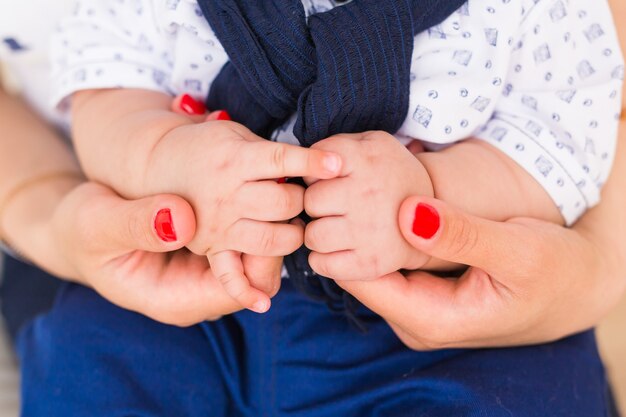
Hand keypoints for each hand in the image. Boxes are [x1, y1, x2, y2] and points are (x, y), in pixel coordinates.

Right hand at [51, 182, 281, 325]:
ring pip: (258, 259)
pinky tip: (255, 186)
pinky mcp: (210, 256)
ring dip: (269, 224)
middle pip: (259, 276)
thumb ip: (136, 224)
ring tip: (274, 184)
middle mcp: (198, 294)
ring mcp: (206, 276)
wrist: (80, 229)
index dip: (263, 254)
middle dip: (275, 236)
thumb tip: (180, 218)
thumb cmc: (83, 230)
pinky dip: (255, 217)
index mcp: (175, 299)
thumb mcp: (99, 223)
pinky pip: (245, 242)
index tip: (267, 208)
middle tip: (280, 189)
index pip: (242, 289)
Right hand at [146, 116, 342, 311]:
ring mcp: (218, 225)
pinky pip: (228, 275)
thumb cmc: (208, 146)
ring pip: (269, 240)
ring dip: (291, 235)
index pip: (281, 162)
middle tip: (302, 197)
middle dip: (302, 199)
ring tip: (293, 226)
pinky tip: (264, 303)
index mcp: (235, 160)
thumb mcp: (234, 134)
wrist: (159, 163)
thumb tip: (311, 165)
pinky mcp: (210, 247)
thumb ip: (268, 151)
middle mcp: (226, 195)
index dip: (312, 163)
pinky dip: (245, 292)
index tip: (336, 165)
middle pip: (282, 204)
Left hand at [303, 131, 433, 279]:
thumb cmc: (389, 176)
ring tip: (334, 228)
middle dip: (316, 205)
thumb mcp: (371, 143)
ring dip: (317, 233)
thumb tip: (303, 166)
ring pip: (312, 236)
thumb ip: (335, 146)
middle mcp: (368, 194)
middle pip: (310, 202)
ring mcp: (370, 231)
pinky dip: (323, 259)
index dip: (314, 175)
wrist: (432, 216)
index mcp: (366, 159)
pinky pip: (322, 264)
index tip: (329, 180)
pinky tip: (337, 249)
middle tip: (333, 207)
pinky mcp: (371, 263)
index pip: (312, 166)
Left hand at [338, 195, 623, 348]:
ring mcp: (419, 307)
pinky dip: (385, 232)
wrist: (577, 288)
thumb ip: (464, 234)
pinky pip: (391, 261)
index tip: (340, 193)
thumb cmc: (557, 272)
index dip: (344, 237)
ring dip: (367, 228)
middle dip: (351, 230)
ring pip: (373, 265)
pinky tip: (388, 202)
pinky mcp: (425, 291)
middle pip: (360, 273)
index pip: (361, 280)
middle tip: (346, 182)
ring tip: (362, 185)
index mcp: (432, 320)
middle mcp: (417, 319)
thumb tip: (407, 213)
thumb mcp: (519, 250)